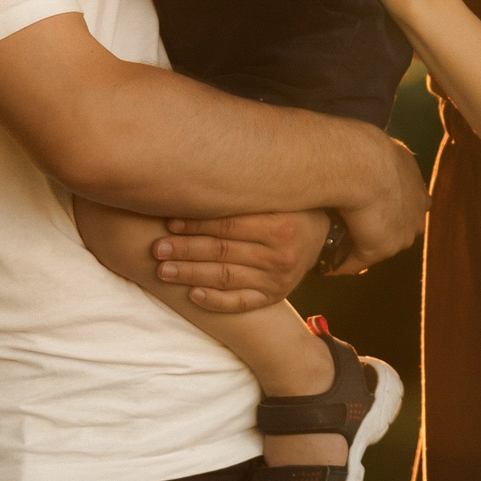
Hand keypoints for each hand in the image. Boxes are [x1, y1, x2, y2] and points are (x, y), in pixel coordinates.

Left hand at [149, 209, 324, 311]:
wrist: (323, 237)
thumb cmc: (287, 208)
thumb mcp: (273, 196)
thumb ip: (240, 193)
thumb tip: (190, 177)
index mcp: (279, 224)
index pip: (228, 225)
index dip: (195, 224)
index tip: (168, 223)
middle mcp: (280, 254)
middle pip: (222, 252)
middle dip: (185, 251)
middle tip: (157, 249)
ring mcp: (278, 279)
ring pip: (226, 278)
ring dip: (191, 275)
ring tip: (164, 271)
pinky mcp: (274, 297)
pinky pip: (242, 303)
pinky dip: (216, 301)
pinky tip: (193, 296)